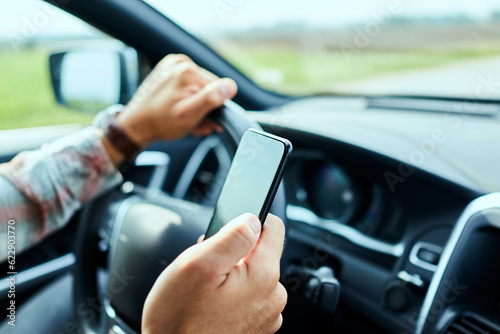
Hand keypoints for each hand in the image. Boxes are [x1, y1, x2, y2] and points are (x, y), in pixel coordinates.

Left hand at [117, 54, 237, 146]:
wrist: (136, 125)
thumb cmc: (160, 123)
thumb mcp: (189, 115)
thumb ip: (210, 99)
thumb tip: (230, 87)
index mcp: (187, 71)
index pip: (218, 88)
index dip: (214, 108)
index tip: (204, 121)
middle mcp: (181, 63)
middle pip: (208, 87)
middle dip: (205, 107)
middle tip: (195, 123)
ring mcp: (173, 65)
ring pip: (199, 87)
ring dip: (197, 104)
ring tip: (186, 118)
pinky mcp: (168, 70)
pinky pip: (188, 84)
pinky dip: (188, 97)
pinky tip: (180, 108)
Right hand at [141, 214, 286, 333]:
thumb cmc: (179, 319)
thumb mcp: (198, 264)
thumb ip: (232, 236)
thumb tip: (253, 219)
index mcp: (264, 275)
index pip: (273, 227)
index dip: (247, 222)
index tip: (226, 234)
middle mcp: (273, 296)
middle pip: (260, 251)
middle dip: (234, 252)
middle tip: (207, 269)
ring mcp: (267, 314)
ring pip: (252, 273)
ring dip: (232, 274)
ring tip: (207, 291)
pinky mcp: (256, 325)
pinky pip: (249, 295)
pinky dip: (232, 294)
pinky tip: (212, 304)